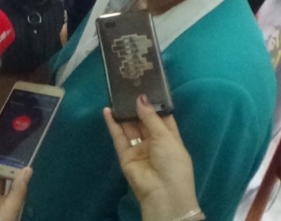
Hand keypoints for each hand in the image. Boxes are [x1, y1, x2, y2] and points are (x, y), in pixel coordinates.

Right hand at [103, 98, 200, 220]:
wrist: (162, 193)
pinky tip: (107, 110)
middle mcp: (154, 142)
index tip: (145, 87)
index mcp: (169, 138)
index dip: (154, 104)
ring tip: (116, 95)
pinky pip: (118, 137)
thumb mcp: (166, 137)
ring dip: (124, 113)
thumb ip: (151, 117)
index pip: (161, 117)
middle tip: (128, 88)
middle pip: (143, 121)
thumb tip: (141, 98)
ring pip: (130, 127)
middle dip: (137, 106)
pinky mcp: (125, 155)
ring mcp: (139, 148)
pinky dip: (113, 124)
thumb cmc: (172, 163)